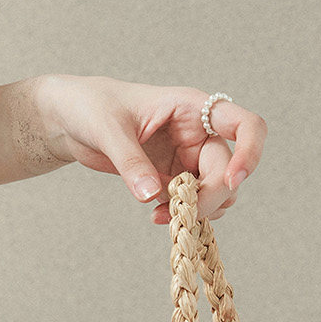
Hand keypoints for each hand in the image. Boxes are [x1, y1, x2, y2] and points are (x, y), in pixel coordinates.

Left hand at [29, 75, 265, 224]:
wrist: (70, 118)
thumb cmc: (91, 106)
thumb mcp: (107, 129)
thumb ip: (130, 161)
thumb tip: (151, 195)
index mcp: (192, 108)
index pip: (246, 125)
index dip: (250, 153)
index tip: (232, 180)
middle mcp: (199, 133)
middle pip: (229, 171)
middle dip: (209, 197)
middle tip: (177, 214)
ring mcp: (188, 157)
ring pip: (217, 191)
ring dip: (198, 209)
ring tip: (160, 216)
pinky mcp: (173, 177)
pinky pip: (193, 201)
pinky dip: (183, 214)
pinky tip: (156, 216)